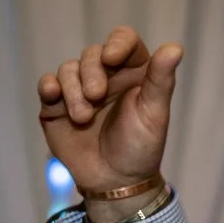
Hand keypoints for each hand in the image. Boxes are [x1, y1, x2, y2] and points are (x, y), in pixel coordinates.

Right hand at [36, 26, 182, 199]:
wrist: (114, 182)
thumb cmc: (140, 147)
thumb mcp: (154, 113)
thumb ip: (161, 79)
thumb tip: (176, 47)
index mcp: (133, 73)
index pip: (124, 40)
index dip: (117, 43)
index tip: (112, 58)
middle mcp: (105, 76)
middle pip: (91, 53)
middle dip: (91, 72)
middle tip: (96, 96)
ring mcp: (78, 89)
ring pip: (68, 68)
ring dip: (72, 89)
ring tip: (83, 117)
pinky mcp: (56, 105)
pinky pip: (47, 85)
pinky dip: (49, 86)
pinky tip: (53, 95)